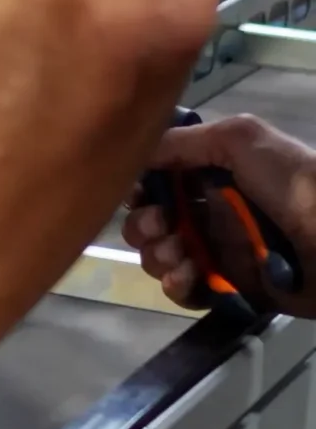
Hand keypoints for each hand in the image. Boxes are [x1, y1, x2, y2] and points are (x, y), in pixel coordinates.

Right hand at [123, 113, 315, 315]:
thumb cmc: (292, 185)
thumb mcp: (242, 139)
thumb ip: (183, 140)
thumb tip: (136, 156)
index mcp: (211, 175)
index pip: (157, 182)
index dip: (139, 190)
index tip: (139, 195)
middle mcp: (209, 211)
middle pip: (151, 221)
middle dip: (143, 226)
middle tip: (162, 227)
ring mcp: (217, 251)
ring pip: (161, 256)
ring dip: (156, 256)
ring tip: (178, 256)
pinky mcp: (228, 287)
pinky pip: (185, 290)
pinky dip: (176, 286)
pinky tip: (185, 278)